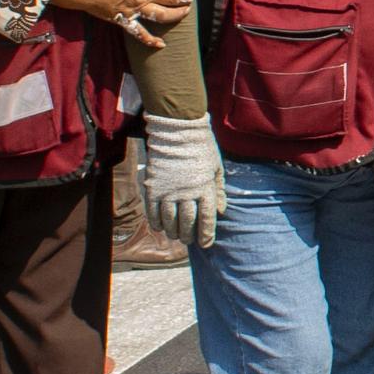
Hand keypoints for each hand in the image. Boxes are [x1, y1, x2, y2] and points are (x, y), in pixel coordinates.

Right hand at [138, 111, 225, 251]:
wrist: (177, 129)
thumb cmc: (201, 147)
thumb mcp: (217, 167)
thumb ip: (219, 190)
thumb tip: (221, 211)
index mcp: (205, 187)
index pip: (206, 218)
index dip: (206, 234)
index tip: (206, 244)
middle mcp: (187, 192)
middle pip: (187, 223)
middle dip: (189, 235)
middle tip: (189, 240)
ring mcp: (168, 191)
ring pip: (169, 220)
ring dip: (172, 231)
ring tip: (175, 235)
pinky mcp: (153, 187)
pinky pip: (153, 211)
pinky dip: (156, 222)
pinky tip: (160, 227)